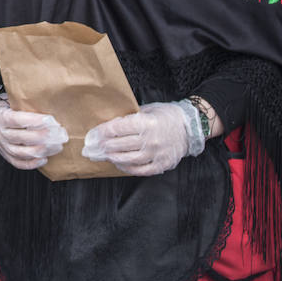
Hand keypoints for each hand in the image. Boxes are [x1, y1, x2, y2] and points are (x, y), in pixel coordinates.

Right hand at [0, 95, 67, 169]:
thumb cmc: (8, 110)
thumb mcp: (12, 103)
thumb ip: (26, 106)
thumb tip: (50, 104)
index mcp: (1, 118)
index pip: (17, 120)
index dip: (35, 121)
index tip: (51, 120)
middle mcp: (0, 133)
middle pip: (22, 137)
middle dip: (43, 137)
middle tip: (59, 134)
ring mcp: (2, 146)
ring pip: (21, 152)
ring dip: (41, 150)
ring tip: (56, 146)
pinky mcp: (6, 156)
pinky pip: (19, 163)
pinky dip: (32, 163)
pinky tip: (44, 158)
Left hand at [82, 100, 202, 176]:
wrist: (190, 128)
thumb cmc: (166, 116)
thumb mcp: (147, 110)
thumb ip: (129, 118)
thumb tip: (107, 125)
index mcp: (146, 123)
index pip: (116, 129)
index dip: (100, 132)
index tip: (91, 135)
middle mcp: (151, 140)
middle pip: (118, 145)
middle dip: (102, 147)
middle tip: (91, 148)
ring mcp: (156, 154)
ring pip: (127, 160)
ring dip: (111, 158)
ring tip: (102, 156)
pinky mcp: (161, 165)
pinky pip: (139, 170)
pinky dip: (126, 168)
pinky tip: (118, 164)